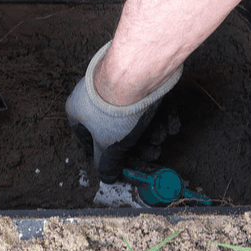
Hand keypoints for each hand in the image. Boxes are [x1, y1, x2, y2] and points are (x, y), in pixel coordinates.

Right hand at [65, 42, 180, 182]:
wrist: (136, 72)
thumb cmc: (114, 110)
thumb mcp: (108, 146)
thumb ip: (106, 163)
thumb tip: (106, 178)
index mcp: (78, 111)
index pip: (89, 141)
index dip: (108, 157)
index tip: (124, 166)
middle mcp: (95, 97)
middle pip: (118, 130)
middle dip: (138, 146)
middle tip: (152, 154)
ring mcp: (118, 85)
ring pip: (136, 117)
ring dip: (151, 133)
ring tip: (160, 137)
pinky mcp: (140, 78)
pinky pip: (149, 102)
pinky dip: (162, 116)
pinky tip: (171, 126)